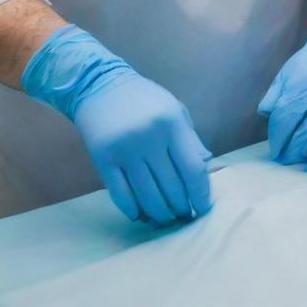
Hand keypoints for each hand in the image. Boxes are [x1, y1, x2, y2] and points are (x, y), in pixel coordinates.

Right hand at [22, 25, 211, 225]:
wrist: (101, 87)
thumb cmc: (144, 100)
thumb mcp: (174, 110)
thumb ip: (190, 140)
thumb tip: (206, 169)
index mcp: (172, 124)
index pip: (193, 168)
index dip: (200, 194)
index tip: (202, 208)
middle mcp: (150, 138)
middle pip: (171, 187)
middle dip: (180, 208)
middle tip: (184, 216)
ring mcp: (125, 151)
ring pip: (147, 196)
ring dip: (159, 214)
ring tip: (166, 219)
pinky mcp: (103, 161)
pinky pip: (121, 195)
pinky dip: (133, 210)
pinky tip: (141, 215)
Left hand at [259, 0, 306, 172]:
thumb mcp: (285, 74)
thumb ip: (273, 96)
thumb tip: (265, 115)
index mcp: (298, 93)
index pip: (283, 124)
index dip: (277, 140)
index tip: (274, 150)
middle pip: (301, 136)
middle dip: (290, 151)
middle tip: (285, 160)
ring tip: (302, 165)